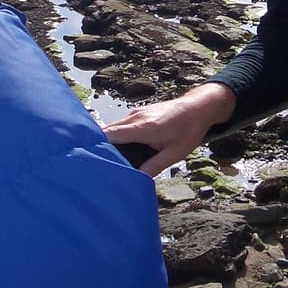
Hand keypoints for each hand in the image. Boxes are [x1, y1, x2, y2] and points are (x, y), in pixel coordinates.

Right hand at [103, 83, 236, 176]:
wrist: (198, 107)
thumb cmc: (188, 129)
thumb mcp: (174, 154)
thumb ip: (154, 167)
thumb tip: (137, 180)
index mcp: (142, 127)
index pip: (110, 135)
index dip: (98, 147)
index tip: (90, 160)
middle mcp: (135, 117)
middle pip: (107, 131)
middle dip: (100, 147)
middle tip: (95, 165)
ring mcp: (136, 113)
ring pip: (114, 128)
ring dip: (110, 142)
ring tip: (109, 160)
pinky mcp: (139, 113)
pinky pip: (122, 125)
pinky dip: (118, 136)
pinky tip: (123, 150)